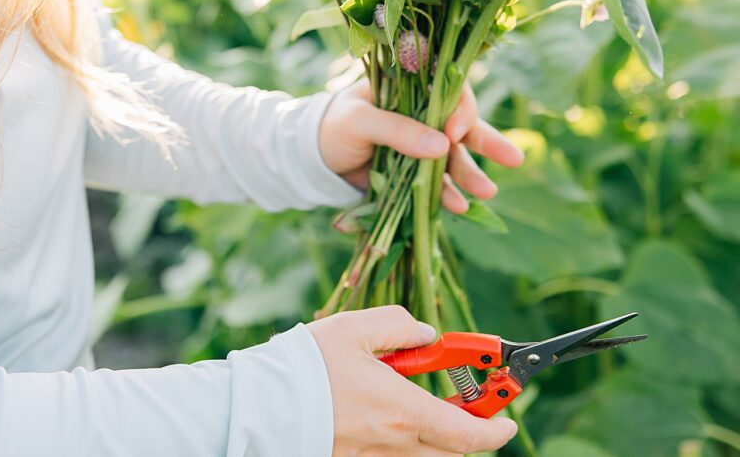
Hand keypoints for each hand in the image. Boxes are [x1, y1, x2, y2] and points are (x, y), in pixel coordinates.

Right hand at [308, 306, 518, 455]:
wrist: (261, 404)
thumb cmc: (306, 365)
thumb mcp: (355, 328)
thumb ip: (399, 326)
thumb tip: (425, 334)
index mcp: (402, 410)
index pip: (469, 434)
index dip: (497, 428)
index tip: (507, 415)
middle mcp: (394, 442)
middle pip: (452, 449)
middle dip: (470, 428)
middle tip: (470, 403)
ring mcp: (373, 456)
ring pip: (423, 453)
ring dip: (434, 431)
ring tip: (420, 400)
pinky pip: (393, 454)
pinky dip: (404, 436)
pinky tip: (384, 411)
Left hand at [318, 80, 523, 213]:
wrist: (308, 159)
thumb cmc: (330, 127)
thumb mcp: (359, 123)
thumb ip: (397, 130)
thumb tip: (442, 145)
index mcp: (408, 89)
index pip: (447, 90)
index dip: (460, 109)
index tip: (456, 133)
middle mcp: (420, 114)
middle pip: (462, 124)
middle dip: (487, 142)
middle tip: (513, 160)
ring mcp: (418, 144)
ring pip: (454, 157)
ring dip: (471, 174)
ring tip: (487, 192)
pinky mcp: (412, 173)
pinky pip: (437, 183)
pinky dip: (448, 195)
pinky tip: (460, 207)